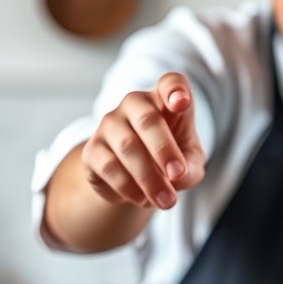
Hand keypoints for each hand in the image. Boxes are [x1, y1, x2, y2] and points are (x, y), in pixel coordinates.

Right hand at [80, 73, 205, 209]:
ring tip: (166, 200)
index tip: (182, 103)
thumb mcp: (189, 165)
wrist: (133, 180)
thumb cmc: (168, 160)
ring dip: (150, 178)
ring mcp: (110, 123)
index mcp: (164, 101)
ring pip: (129, 148)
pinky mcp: (92, 149)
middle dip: (164, 150)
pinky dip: (130, 187)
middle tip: (177, 175)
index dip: (175, 90)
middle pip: (148, 119)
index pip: (170, 83)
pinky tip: (143, 199)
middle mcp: (134, 104)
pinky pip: (110, 167)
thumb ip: (190, 167)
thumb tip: (178, 176)